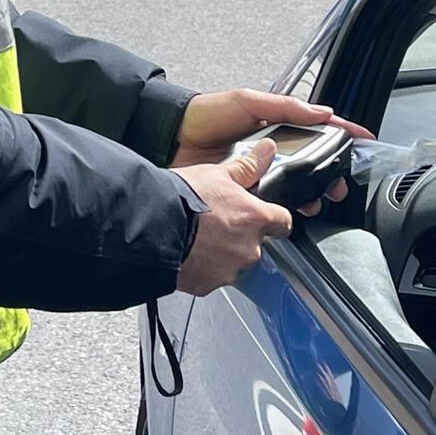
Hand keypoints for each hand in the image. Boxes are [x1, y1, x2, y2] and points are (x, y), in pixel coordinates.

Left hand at [172, 88, 374, 208]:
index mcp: (275, 127)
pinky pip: (269, 201)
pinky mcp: (242, 191)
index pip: (316, 130)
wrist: (170, 137)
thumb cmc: (206, 113)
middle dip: (330, 175)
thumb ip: (284, 106)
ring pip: (294, 186)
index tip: (364, 142)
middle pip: (311, 165)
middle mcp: (270, 151)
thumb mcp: (247, 100)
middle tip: (338, 186)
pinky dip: (282, 207)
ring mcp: (258, 172)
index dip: (341, 136)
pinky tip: (290, 211)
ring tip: (316, 201)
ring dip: (310, 194)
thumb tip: (322, 112)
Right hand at [173, 140, 293, 295]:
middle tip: (215, 222)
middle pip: (255, 244)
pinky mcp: (208, 285)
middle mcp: (249, 248)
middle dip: (239, 235)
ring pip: (233, 262)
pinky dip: (203, 268)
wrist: (152, 226)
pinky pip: (211, 277)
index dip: (274, 219)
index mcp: (256, 218)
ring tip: (197, 237)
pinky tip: (188, 252)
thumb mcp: (217, 174)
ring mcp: (229, 270)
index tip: (264, 216)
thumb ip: (247, 167)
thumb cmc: (183, 198)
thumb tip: (268, 149)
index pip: (283, 222)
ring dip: (221, 253)